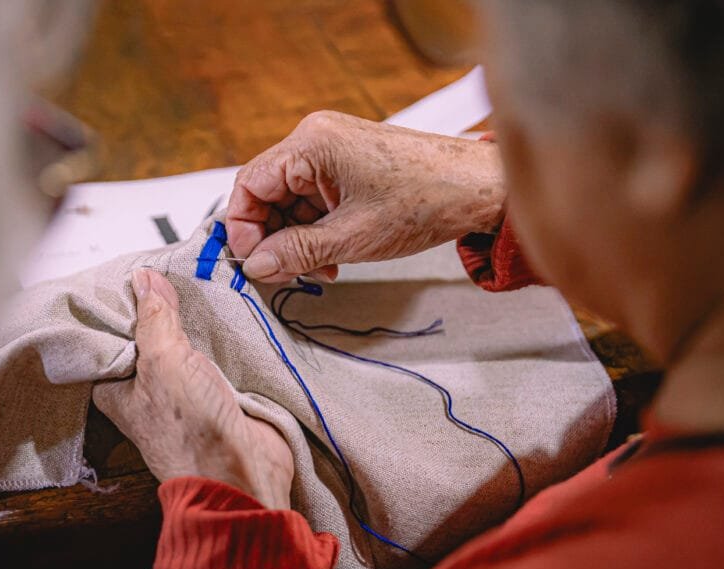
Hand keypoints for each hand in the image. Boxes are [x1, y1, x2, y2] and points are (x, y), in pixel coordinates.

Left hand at [93, 270, 293, 509]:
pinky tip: (222, 316)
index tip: (128, 275)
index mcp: (116, 390)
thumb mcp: (164, 362)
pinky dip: (217, 341)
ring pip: (181, 349)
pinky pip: (212, 360)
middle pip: (147, 340)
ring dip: (190, 325)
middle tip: (167, 273)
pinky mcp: (216, 397)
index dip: (115, 308)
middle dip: (157, 311)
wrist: (245, 473)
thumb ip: (154, 319)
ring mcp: (183, 396)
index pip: (106, 341)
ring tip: (195, 286)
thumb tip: (144, 279)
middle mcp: (146, 393)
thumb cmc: (191, 433)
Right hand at [226, 110, 506, 282]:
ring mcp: (333, 152)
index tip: (253, 262)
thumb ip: (297, 253)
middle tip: (286, 273)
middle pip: (268, 193)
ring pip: (291, 201)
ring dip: (297, 239)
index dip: (243, 228)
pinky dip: (316, 230)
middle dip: (274, 238)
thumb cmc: (427, 199)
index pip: (249, 184)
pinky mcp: (348, 166)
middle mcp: (316, 140)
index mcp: (311, 144)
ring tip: (319, 269)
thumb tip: (256, 266)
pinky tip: (331, 257)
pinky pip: (314, 200)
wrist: (480, 189)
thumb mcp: (352, 238)